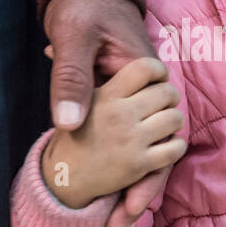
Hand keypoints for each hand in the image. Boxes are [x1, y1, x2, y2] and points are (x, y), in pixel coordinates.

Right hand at [40, 56, 185, 209]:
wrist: (63, 176)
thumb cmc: (72, 135)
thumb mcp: (74, 102)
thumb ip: (79, 78)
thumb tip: (49, 50)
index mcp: (105, 95)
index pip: (144, 69)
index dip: (157, 70)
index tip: (156, 78)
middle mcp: (119, 115)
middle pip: (166, 93)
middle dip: (169, 96)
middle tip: (162, 102)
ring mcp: (130, 140)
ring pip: (174, 119)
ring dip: (173, 120)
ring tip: (163, 122)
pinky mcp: (138, 165)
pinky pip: (174, 148)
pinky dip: (175, 145)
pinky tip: (166, 145)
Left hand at [43, 0, 177, 226]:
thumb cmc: (84, 8)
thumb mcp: (73, 38)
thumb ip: (71, 78)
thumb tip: (67, 124)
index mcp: (149, 80)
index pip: (159, 140)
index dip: (145, 180)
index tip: (126, 208)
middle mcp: (153, 95)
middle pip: (158, 155)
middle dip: (138, 196)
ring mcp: (141, 100)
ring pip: (148, 153)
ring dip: (132, 189)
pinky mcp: (126, 103)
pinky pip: (132, 140)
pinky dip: (122, 169)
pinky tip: (107, 197)